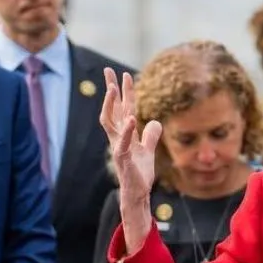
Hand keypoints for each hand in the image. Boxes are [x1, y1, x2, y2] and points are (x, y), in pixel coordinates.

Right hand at [99, 68, 160, 205]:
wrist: (137, 192)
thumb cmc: (140, 173)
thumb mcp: (148, 151)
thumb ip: (150, 136)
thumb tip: (154, 122)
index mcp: (125, 134)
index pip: (124, 108)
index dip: (125, 92)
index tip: (124, 75)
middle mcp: (118, 137)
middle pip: (113, 109)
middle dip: (110, 90)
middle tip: (108, 70)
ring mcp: (118, 146)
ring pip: (110, 121)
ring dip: (112, 104)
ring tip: (114, 88)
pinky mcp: (122, 158)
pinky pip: (123, 141)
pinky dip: (126, 130)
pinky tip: (131, 119)